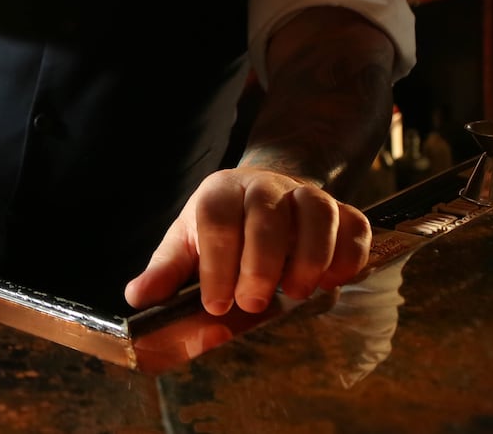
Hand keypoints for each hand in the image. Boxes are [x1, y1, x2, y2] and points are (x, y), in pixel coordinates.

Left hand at [123, 168, 370, 315]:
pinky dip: (348, 257)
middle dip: (260, 267)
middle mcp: (265, 186)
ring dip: (310, 259)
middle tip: (252, 303)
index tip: (216, 305)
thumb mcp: (188, 241)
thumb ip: (166, 270)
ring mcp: (307, 195)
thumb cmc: (221, 227)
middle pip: (267, 217)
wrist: (264, 192)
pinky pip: (355, 227)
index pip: (217, 219)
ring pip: (318, 214)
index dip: (217, 264)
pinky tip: (331, 282)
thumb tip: (137, 298)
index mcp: (220, 192)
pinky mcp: (342, 210)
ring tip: (294, 293)